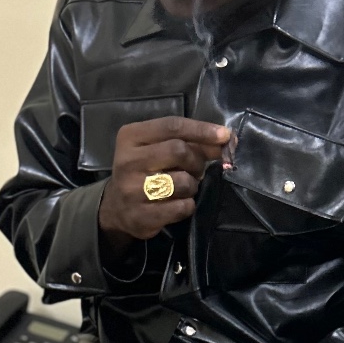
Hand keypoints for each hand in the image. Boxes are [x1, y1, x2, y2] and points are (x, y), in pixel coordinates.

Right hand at [98, 117, 231, 256]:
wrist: (116, 208)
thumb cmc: (144, 170)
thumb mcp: (159, 148)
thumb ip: (190, 141)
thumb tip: (227, 140)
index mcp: (130, 137)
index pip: (172, 126)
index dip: (202, 130)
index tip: (225, 136)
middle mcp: (127, 161)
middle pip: (178, 151)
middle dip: (196, 161)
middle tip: (197, 170)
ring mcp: (132, 190)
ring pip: (182, 182)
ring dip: (193, 185)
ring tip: (184, 188)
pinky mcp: (141, 216)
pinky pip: (181, 207)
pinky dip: (188, 205)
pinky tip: (178, 204)